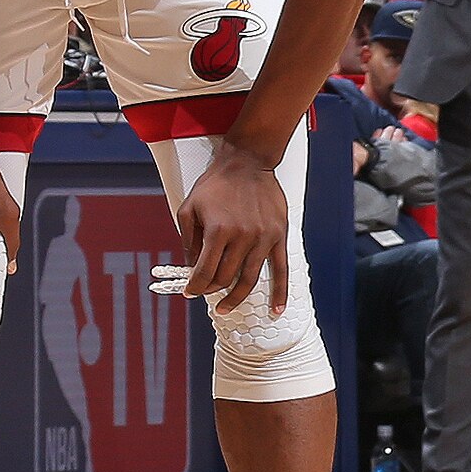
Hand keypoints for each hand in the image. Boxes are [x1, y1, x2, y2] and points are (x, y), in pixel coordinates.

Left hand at [179, 136, 293, 314]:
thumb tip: (191, 267)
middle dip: (211, 289)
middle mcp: (242, 237)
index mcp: (218, 231)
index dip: (194, 287)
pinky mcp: (279, 236)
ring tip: (225, 308)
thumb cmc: (216, 184)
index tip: (190, 292)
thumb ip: (188, 240)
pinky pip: (281, 269)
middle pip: (225, 278)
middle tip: (205, 291)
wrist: (248, 161)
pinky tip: (276, 310)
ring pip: (249, 279)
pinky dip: (280, 292)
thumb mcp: (189, 208)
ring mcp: (263, 238)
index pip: (204, 272)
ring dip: (235, 297)